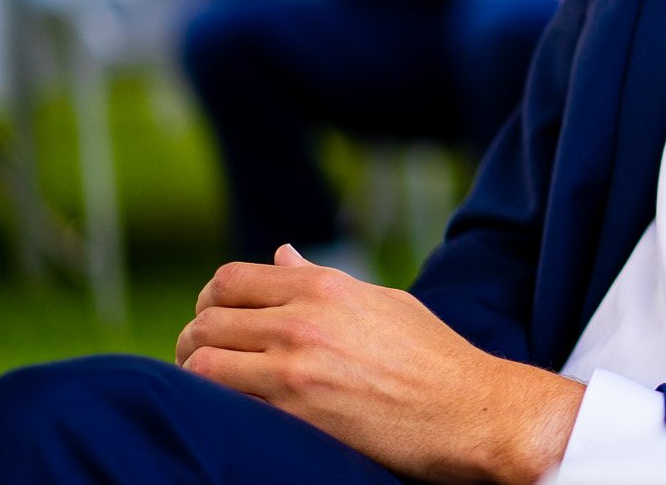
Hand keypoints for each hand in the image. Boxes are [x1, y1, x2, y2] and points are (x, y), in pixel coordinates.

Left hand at [178, 245, 582, 483]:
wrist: (470, 410)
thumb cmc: (435, 358)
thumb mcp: (382, 303)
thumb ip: (324, 281)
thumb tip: (281, 255)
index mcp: (326, 286)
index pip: (230, 278)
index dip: (211, 300)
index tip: (216, 321)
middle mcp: (304, 318)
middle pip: (208, 317)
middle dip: (196, 338)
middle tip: (204, 358)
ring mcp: (296, 365)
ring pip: (203, 358)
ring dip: (197, 372)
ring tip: (210, 387)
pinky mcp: (294, 411)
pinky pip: (221, 398)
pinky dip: (212, 403)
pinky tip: (227, 410)